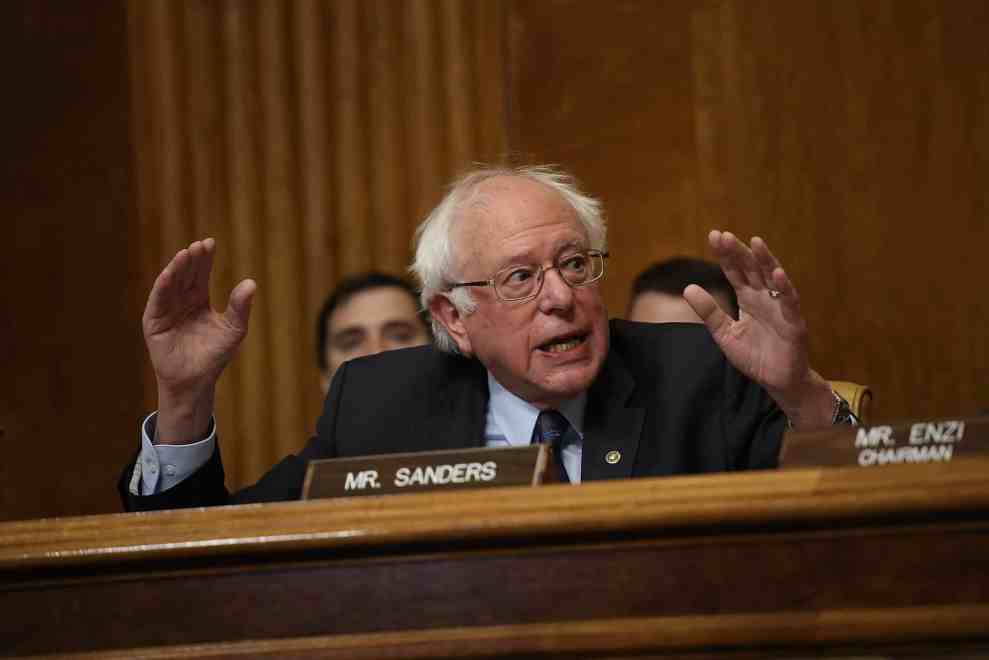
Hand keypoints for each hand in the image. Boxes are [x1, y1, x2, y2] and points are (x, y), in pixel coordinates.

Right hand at [142, 238, 255, 442]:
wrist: (196, 382)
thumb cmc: (214, 356)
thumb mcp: (233, 330)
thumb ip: (240, 308)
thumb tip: (251, 282)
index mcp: (199, 300)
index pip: (201, 274)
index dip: (205, 259)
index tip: (210, 242)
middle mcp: (181, 301)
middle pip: (186, 274)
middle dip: (192, 260)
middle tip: (200, 245)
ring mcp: (166, 310)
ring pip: (171, 284)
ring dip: (177, 268)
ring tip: (186, 254)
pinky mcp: (154, 321)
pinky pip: (158, 300)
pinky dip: (163, 286)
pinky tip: (170, 273)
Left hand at [683, 231, 833, 428]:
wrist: (777, 381)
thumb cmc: (754, 356)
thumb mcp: (724, 334)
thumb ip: (709, 312)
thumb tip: (687, 288)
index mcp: (748, 298)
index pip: (735, 271)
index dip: (725, 255)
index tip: (714, 236)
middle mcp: (765, 298)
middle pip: (752, 269)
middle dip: (739, 252)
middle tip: (724, 235)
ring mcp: (781, 308)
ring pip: (773, 279)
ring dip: (765, 260)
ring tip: (755, 243)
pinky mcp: (794, 323)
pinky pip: (790, 302)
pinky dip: (784, 288)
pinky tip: (777, 274)